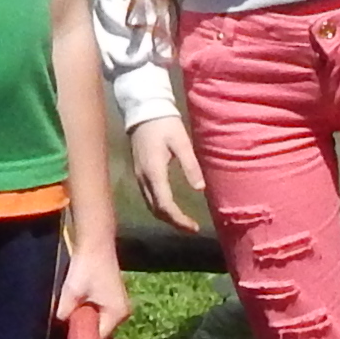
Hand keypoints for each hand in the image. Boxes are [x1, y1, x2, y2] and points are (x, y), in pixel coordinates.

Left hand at [57, 246, 130, 338]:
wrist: (95, 241)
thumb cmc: (86, 267)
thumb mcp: (71, 293)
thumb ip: (64, 314)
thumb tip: (57, 327)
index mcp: (117, 314)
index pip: (98, 338)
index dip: (80, 338)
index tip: (64, 338)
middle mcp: (122, 313)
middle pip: (99, 330)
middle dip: (82, 328)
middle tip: (64, 327)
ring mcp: (119, 304)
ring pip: (97, 320)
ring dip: (84, 318)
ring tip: (68, 316)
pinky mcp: (112, 297)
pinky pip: (99, 311)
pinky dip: (87, 310)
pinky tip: (76, 305)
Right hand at [128, 113, 206, 232]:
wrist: (143, 110)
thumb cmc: (164, 124)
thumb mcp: (181, 142)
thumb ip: (190, 165)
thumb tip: (200, 189)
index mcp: (154, 172)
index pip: (165, 205)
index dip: (179, 219)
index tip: (194, 227)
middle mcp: (143, 178)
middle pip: (156, 210)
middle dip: (173, 222)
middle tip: (192, 228)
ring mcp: (139, 176)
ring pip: (150, 205)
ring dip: (166, 217)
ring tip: (184, 222)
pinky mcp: (139, 173)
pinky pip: (148, 197)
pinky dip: (160, 207)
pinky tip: (172, 208)